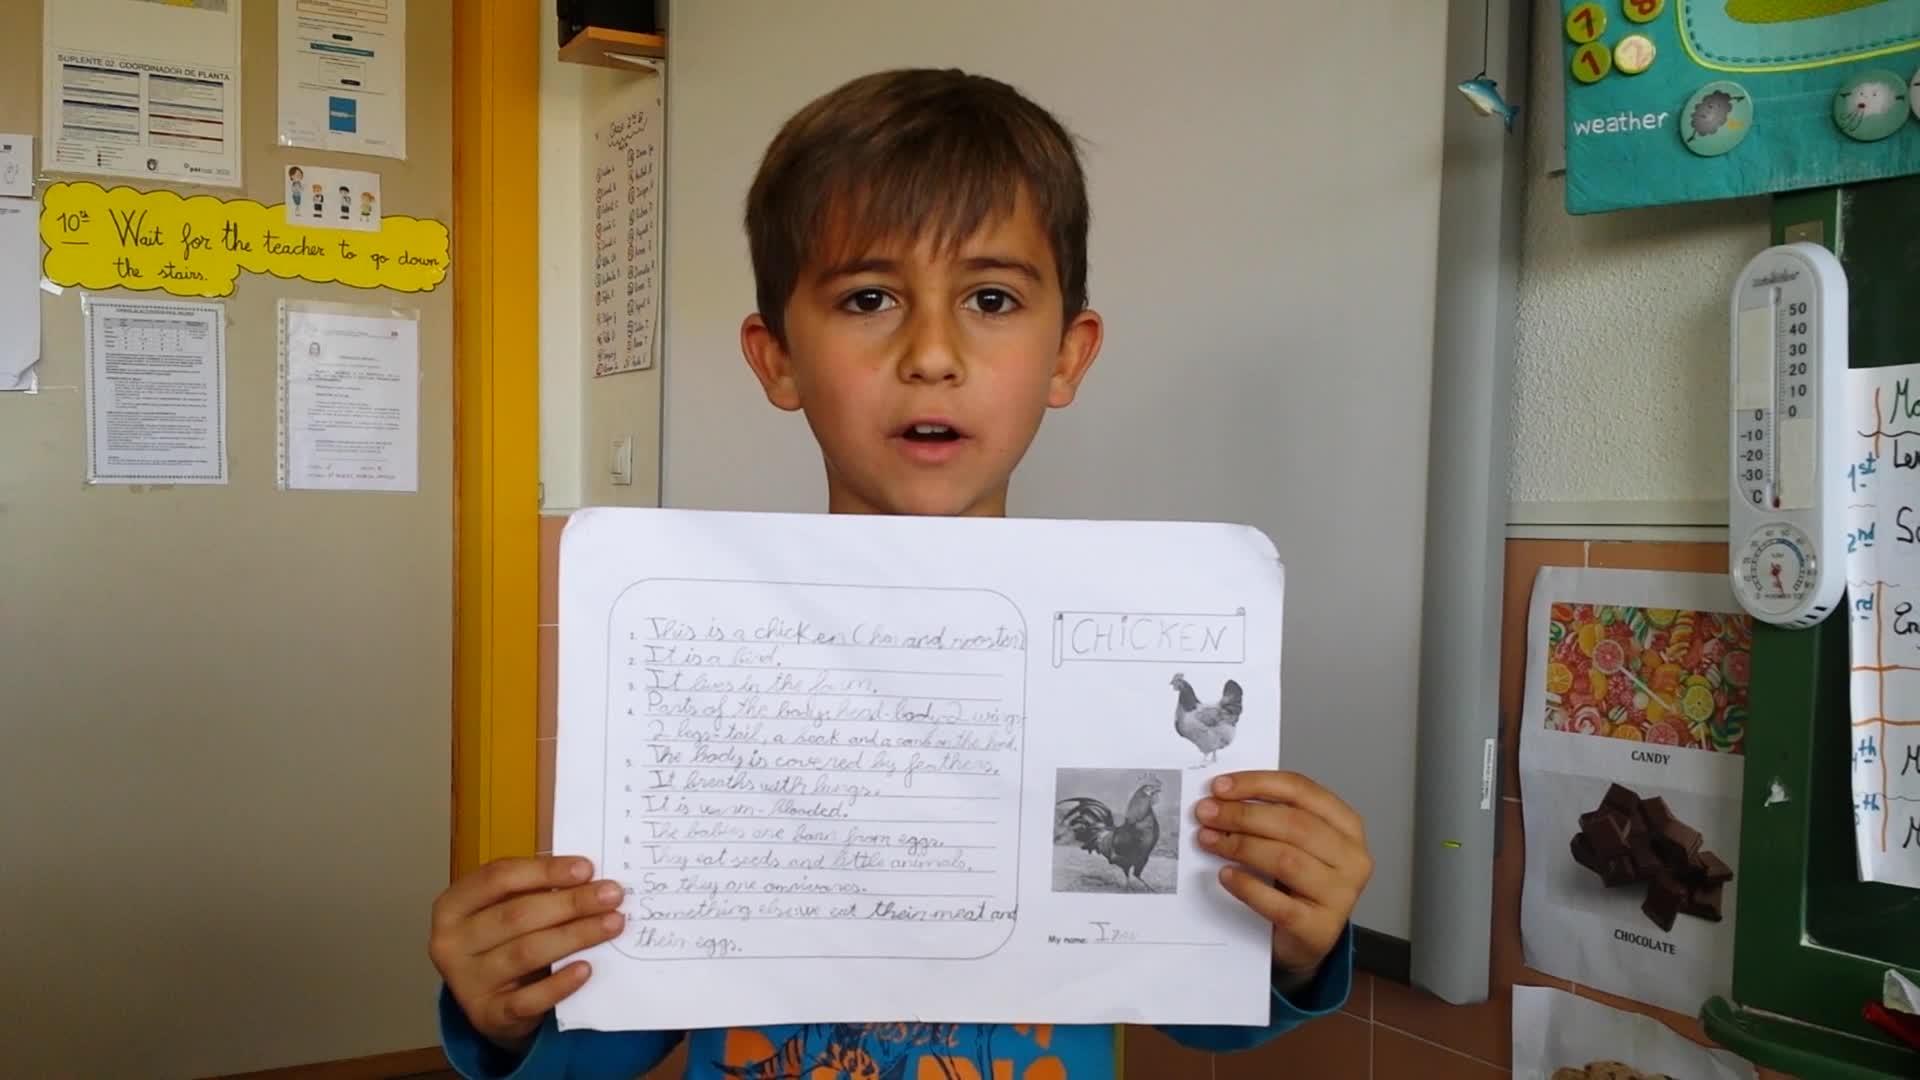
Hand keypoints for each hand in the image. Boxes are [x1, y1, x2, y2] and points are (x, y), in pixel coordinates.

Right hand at [427, 855, 626, 1051]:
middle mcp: (452, 944)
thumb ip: (535, 889)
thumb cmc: (502, 941)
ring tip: (612, 924)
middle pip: (517, 915)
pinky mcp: (489, 1015)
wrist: (489, 1003)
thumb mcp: (505, 909)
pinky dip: (560, 984)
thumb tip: (587, 877)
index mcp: (452, 906)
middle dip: (571, 903)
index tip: (587, 868)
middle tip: (612, 896)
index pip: (498, 878)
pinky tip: (586, 968)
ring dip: (575, 935)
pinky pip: (529, 999)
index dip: (544, 871)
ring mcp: (467, 983)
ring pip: (526, 952)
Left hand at [1193, 771, 1370, 984]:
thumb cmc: (1298, 882)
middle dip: (1242, 815)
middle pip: (1293, 823)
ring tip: (1209, 840)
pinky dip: (1247, 886)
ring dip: (1240, 846)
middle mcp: (1351, 857)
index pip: (1301, 790)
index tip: (1219, 786)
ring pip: (1286, 859)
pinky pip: (1277, 903)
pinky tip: (1225, 875)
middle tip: (1207, 813)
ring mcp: (1340, 895)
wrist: (1307, 938)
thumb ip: (1269, 816)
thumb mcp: (1293, 842)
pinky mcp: (1320, 928)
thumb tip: (1222, 798)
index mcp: (1346, 825)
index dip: (1256, 784)